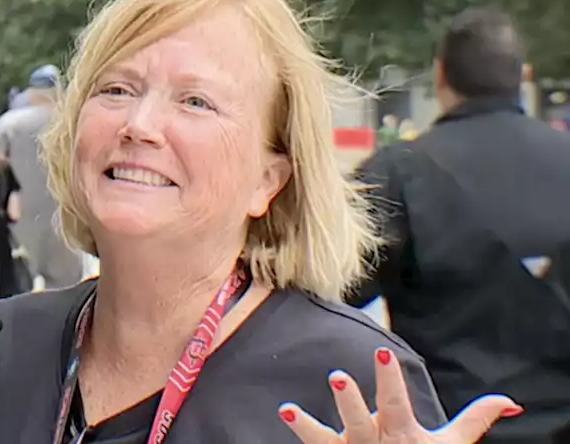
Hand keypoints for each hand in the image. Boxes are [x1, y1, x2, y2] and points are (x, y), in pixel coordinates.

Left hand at [279, 347, 522, 442]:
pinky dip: (298, 433)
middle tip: (337, 376)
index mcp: (401, 432)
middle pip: (359, 421)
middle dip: (350, 400)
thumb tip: (510, 403)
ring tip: (288, 410)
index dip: (388, 381)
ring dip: (308, 426)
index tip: (381, 355)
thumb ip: (475, 420)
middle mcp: (373, 442)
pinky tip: (281, 413)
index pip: (395, 403)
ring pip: (327, 439)